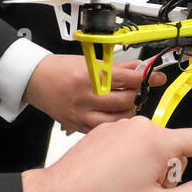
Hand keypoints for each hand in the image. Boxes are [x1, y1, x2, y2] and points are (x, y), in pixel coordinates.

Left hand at [21, 118, 191, 191]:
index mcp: (160, 143)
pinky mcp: (105, 131)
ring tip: (124, 187)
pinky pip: (130, 144)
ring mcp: (122, 126)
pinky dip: (128, 161)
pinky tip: (111, 178)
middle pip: (173, 149)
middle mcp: (143, 127)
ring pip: (151, 148)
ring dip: (147, 166)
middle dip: (167, 171)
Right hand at [23, 54, 166, 133]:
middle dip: (138, 96)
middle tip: (140, 91)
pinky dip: (115, 124)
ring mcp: (81, 114)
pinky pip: (103, 129)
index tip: (157, 77)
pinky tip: (116, 117)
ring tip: (129, 104)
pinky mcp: (77, 126)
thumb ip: (118, 67)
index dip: (146, 78)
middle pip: (125, 101)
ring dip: (129, 112)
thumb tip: (141, 68)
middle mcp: (85, 96)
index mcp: (89, 76)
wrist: (34, 80)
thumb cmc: (60, 69)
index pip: (127, 79)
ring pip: (117, 120)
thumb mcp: (90, 61)